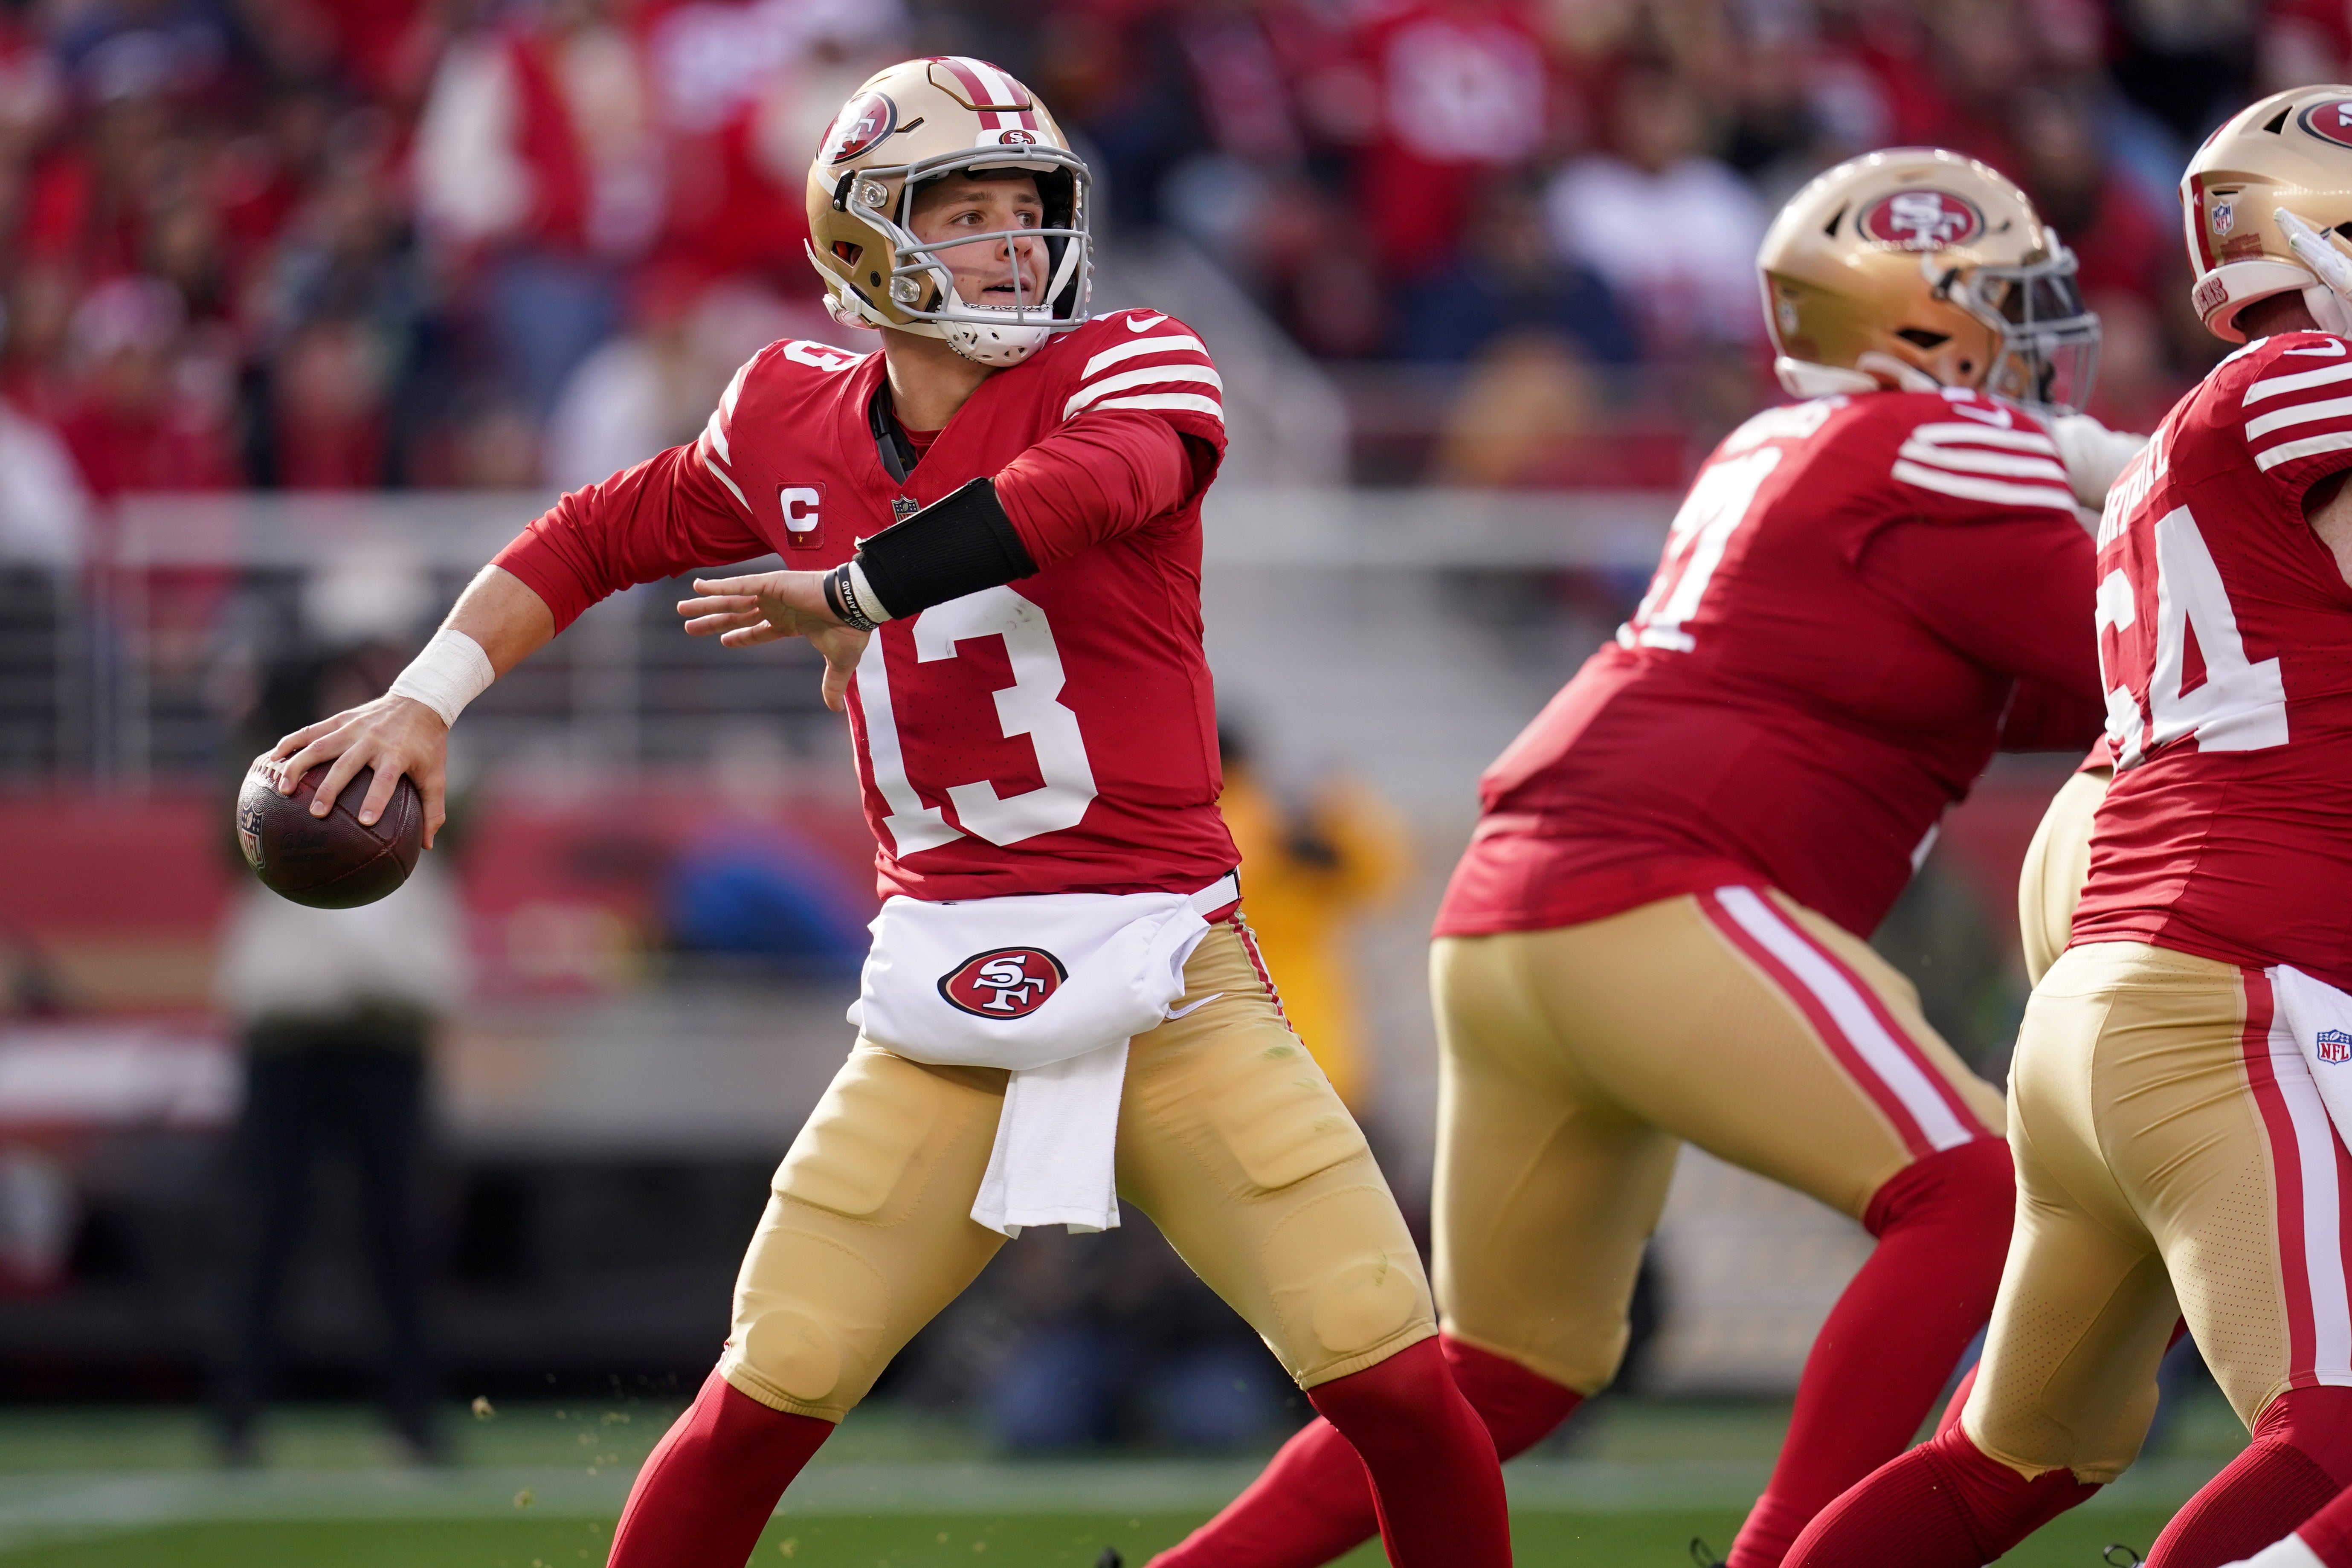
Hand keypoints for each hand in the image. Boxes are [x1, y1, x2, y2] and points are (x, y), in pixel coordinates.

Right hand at [271, 694, 450, 847]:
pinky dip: (290, 743)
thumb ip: (433, 809)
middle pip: (346, 766)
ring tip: (283, 788)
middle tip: (316, 813)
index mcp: (397, 754)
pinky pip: (311, 731)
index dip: (376, 800)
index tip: (364, 822)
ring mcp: (353, 728)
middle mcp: (372, 740)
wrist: (420, 700)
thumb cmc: (428, 745)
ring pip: (320, 746)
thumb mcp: (436, 774)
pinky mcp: (341, 719)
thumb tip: (425, 846)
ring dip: (300, 766)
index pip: (385, 780)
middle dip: (330, 789)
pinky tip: (272, 759)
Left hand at [677, 571, 870, 711]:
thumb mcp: (839, 662)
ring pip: (732, 600)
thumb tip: (834, 709)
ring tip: (682, 607)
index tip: (723, 642)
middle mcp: (777, 607)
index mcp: (791, 623)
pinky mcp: (772, 583)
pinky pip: (740, 585)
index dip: (740, 636)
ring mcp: (773, 594)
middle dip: (712, 620)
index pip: (759, 631)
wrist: (856, 606)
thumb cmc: (851, 629)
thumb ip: (832, 684)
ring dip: (707, 603)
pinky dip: (719, 585)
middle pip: (737, 616)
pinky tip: (699, 586)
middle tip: (688, 626)